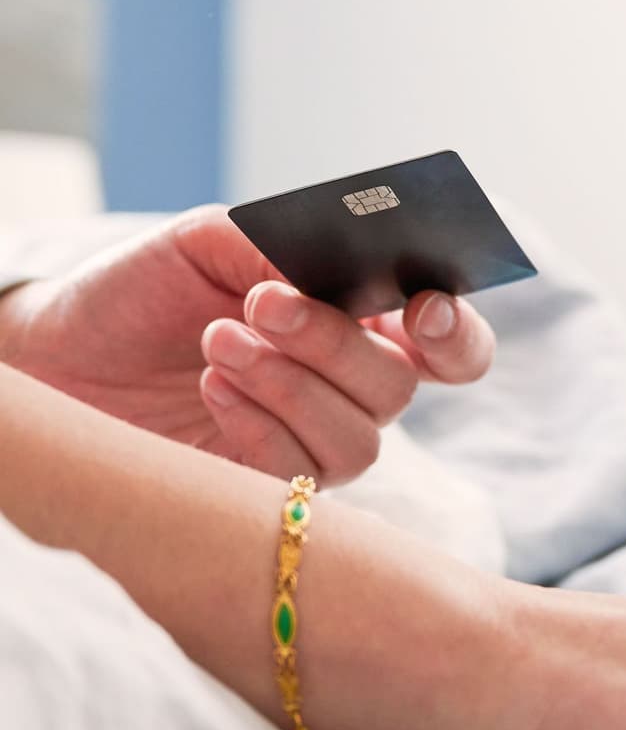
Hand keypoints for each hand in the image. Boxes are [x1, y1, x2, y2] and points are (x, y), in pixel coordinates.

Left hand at [0, 205, 493, 483]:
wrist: (64, 349)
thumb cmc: (145, 288)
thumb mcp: (211, 238)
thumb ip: (282, 244)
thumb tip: (332, 272)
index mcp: (365, 323)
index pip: (454, 346)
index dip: (456, 335)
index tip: (419, 314)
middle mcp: (354, 389)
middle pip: (399, 387)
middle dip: (332, 343)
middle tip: (259, 303)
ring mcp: (316, 443)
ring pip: (359, 440)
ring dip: (289, 386)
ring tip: (218, 343)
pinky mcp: (272, 492)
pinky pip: (301, 475)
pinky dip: (257, 427)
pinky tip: (212, 387)